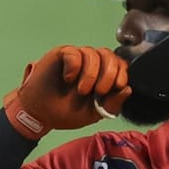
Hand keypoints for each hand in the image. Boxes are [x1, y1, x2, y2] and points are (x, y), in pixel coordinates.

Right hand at [3, 46, 130, 139]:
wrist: (40, 115)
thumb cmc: (65, 113)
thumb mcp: (93, 114)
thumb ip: (112, 104)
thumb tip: (128, 89)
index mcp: (101, 76)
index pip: (119, 64)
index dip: (122, 72)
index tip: (118, 86)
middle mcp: (91, 64)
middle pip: (108, 55)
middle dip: (109, 74)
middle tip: (99, 91)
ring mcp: (76, 58)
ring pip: (93, 53)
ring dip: (91, 74)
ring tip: (81, 90)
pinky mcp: (62, 55)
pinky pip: (74, 53)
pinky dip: (75, 67)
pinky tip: (68, 79)